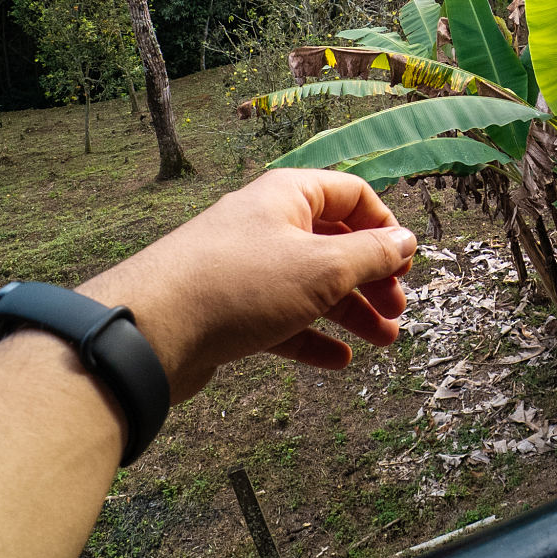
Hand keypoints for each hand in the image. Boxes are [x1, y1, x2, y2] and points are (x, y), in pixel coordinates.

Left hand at [77, 169, 415, 400]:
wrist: (151, 329)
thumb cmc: (239, 284)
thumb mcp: (321, 268)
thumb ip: (370, 255)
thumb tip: (405, 240)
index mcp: (288, 196)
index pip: (351, 196)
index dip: (384, 227)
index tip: (405, 266)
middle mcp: (266, 224)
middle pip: (333, 244)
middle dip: (371, 279)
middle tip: (396, 313)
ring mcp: (245, 267)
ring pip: (310, 285)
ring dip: (349, 312)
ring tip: (382, 342)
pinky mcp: (228, 308)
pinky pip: (281, 317)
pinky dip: (311, 336)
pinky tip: (338, 361)